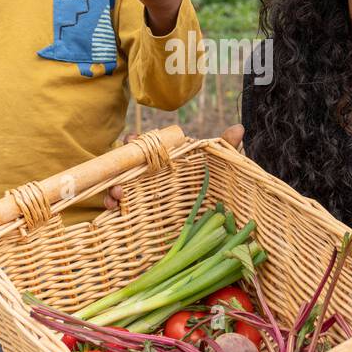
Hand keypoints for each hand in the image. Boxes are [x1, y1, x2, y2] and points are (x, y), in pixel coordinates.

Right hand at [102, 125, 243, 209]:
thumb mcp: (222, 170)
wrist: (213, 224)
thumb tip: (240, 127)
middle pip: (128, 164)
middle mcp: (152, 175)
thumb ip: (226, 149)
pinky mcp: (138, 214)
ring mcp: (142, 194)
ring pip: (119, 184)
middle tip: (122, 168)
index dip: (137, 141)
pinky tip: (113, 207)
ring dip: (113, 186)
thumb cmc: (217, 189)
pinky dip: (112, 205)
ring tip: (116, 194)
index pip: (148, 145)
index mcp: (169, 160)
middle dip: (120, 163)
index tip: (133, 139)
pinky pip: (118, 206)